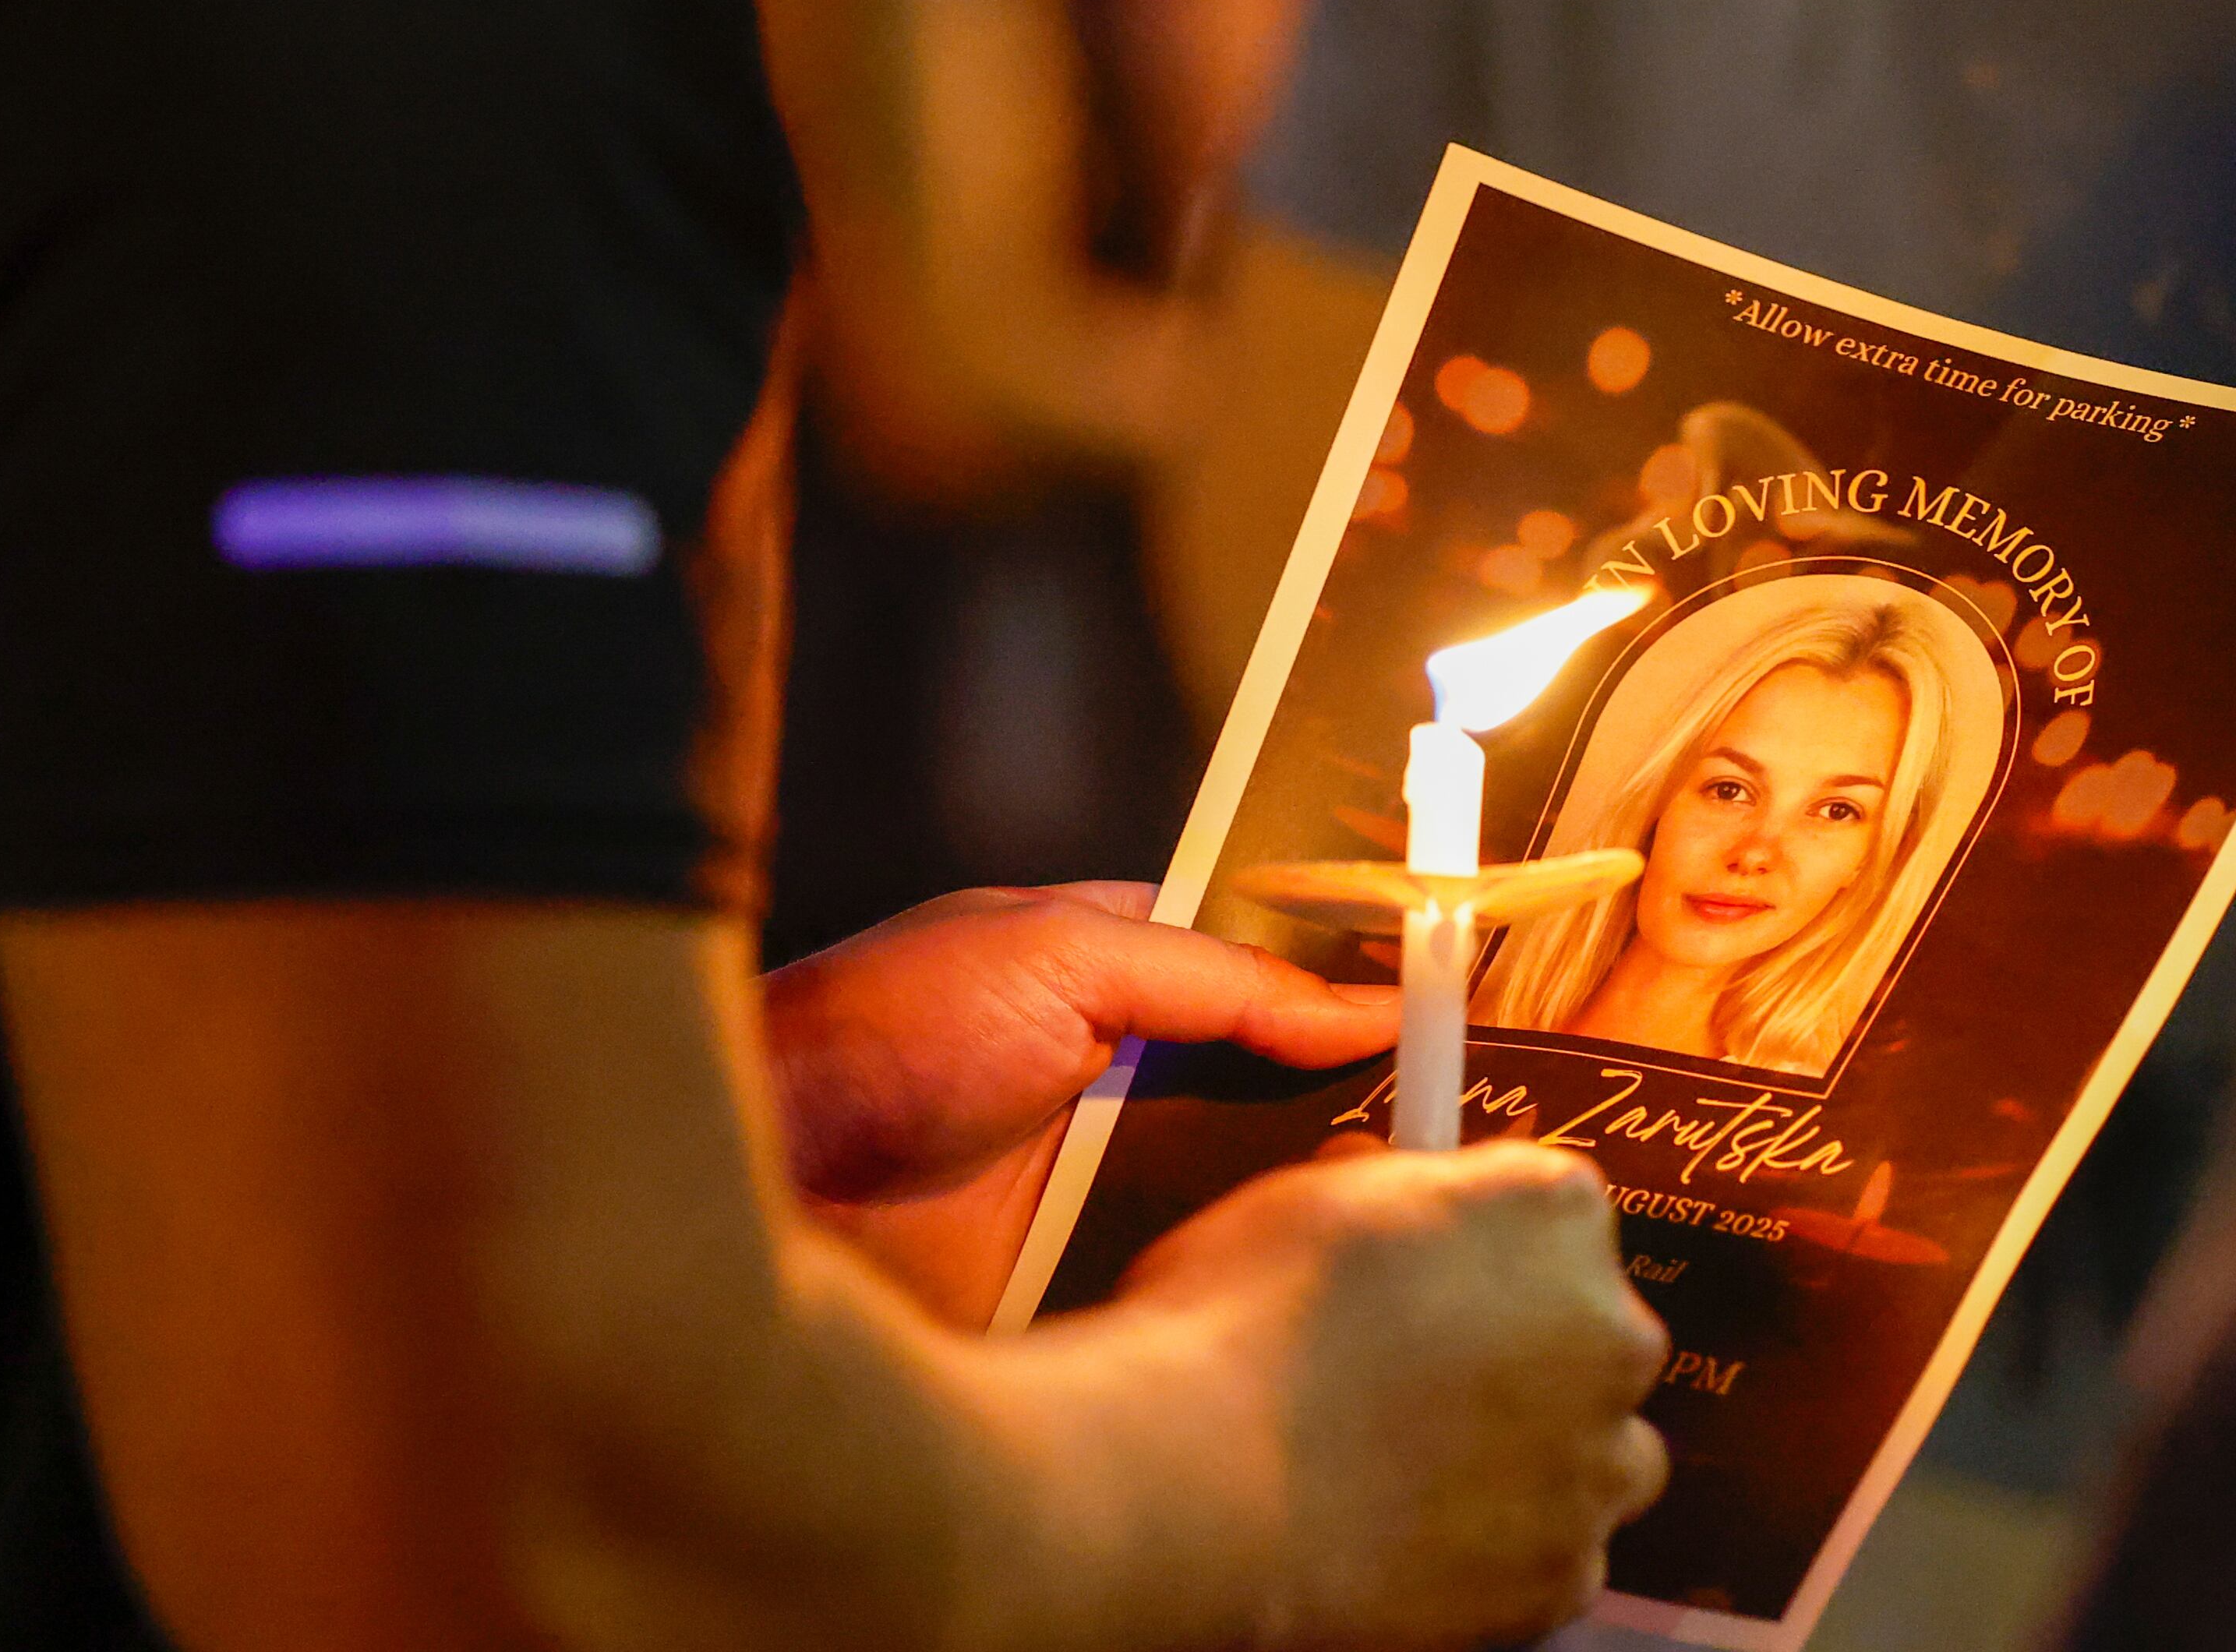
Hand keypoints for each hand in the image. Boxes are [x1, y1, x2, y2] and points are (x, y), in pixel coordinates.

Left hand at [764, 882, 1399, 1322]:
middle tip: (1476, 1118)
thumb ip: (1217, 975)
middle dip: (1363, 1102)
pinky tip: (1333, 1277)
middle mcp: (1125, 1078)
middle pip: (1280, 1087)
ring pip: (1255, 1187)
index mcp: (1117, 970)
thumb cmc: (879, 1032)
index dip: (1358, 982)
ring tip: (1434, 1202)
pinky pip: (1203, 1275)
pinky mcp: (1096, 1282)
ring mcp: (1112, 1184)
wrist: (759, 1184)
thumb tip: (1363, 1003)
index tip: (1456, 1001)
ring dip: (1319, 1196)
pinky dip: (1257, 1276)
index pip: (1271, 967)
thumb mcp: (1058, 953)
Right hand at [1120, 1141, 1671, 1648]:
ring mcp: (1597, 1462)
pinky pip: (1556, 1562)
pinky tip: (1415, 1548)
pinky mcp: (1565, 1575)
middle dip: (1529, 1358)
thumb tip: (1387, 1193)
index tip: (1435, 1278)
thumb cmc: (1236, 1325)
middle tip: (1421, 1387)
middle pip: (1597, 1337)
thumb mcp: (1306, 1197)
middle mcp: (1609, 1331)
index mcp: (1552, 1210)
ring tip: (1421, 1479)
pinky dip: (1503, 1560)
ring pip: (1598, 1457)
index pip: (1559, 1216)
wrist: (1202, 1483)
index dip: (1488, 1250)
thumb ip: (1388, 1190)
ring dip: (1536, 1462)